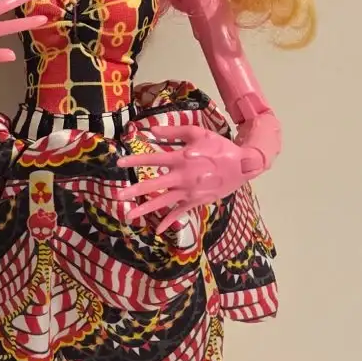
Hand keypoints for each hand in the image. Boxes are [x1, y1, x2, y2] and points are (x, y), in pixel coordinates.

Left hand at [124, 119, 249, 232]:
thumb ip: (174, 131)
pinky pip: (180, 213)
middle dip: (134, 190)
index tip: (119, 163)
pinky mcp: (196, 201)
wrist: (243, 165)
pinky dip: (169, 222)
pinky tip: (158, 230)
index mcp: (181, 159)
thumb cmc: (219, 147)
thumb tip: (152, 130)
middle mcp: (182, 177)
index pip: (152, 160)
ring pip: (163, 202)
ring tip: (130, 215)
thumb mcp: (198, 133)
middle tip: (118, 195)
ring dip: (146, 209)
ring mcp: (189, 192)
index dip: (134, 160)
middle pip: (154, 185)